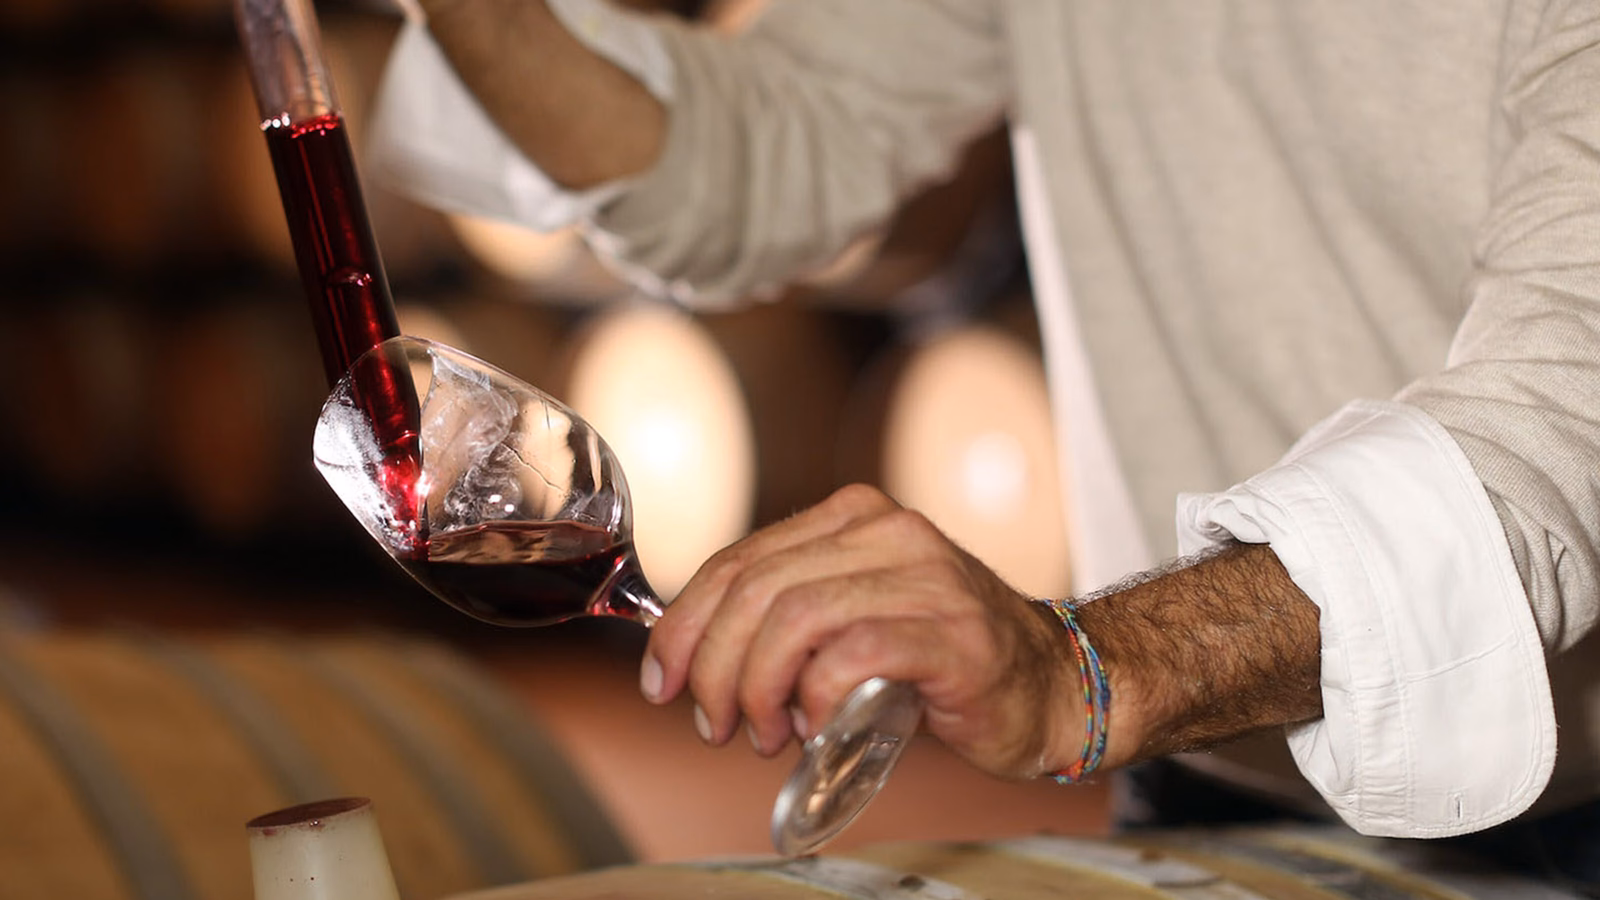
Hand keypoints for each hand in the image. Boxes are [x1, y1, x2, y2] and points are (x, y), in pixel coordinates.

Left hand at [639, 483, 1083, 779]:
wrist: (1054, 684)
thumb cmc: (939, 661)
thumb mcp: (852, 618)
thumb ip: (785, 616)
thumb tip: (689, 657)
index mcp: (853, 517)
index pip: (738, 560)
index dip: (685, 625)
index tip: (663, 681)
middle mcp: (888, 531)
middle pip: (755, 590)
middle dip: (714, 667)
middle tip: (716, 723)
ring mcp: (925, 576)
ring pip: (794, 619)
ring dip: (759, 687)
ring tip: (766, 732)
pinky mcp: (952, 632)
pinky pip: (853, 653)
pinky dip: (816, 696)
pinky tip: (817, 726)